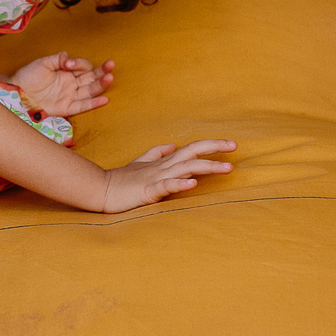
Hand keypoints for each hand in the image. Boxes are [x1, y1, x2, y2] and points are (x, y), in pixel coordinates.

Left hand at [9, 52, 113, 117]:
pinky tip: (105, 99)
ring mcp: (69, 95)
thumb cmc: (26, 77)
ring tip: (110, 77)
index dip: (78, 63)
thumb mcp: (42, 63)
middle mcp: (70, 83)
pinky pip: (82, 106)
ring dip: (101, 84)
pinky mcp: (65, 108)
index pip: (81, 66)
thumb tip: (69, 57)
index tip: (67, 64)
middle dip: (101, 70)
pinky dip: (93, 103)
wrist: (14, 94)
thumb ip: (57, 58)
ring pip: (89, 90)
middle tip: (111, 64)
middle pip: (91, 77)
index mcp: (66, 71)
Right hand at [102, 140, 236, 212]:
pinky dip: (181, 184)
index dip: (211, 145)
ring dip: (208, 167)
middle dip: (215, 148)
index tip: (231, 145)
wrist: (99, 189)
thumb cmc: (121, 180)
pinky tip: (193, 184)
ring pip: (186, 168)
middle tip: (235, 146)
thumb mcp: (140, 164)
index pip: (192, 148)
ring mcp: (156, 177)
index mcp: (164, 161)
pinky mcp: (148, 190)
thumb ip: (156, 153)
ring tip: (227, 168)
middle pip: (193, 152)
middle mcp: (164, 166)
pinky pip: (167, 186)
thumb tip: (172, 145)